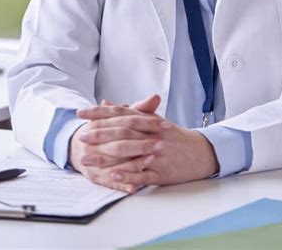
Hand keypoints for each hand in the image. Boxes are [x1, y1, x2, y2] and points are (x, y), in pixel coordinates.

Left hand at [71, 95, 219, 189]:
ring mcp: (156, 153)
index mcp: (148, 120)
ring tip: (87, 160)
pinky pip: (141, 174)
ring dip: (105, 158)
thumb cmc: (173, 136)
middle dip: (99, 135)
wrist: (200, 152)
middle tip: (81, 137)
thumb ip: (128, 112)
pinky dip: (126, 175)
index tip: (82, 113)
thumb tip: (106, 104)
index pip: (120, 114)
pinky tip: (111, 177)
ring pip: (128, 155)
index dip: (99, 113)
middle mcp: (151, 134)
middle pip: (122, 133)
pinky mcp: (161, 171)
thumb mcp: (151, 120)